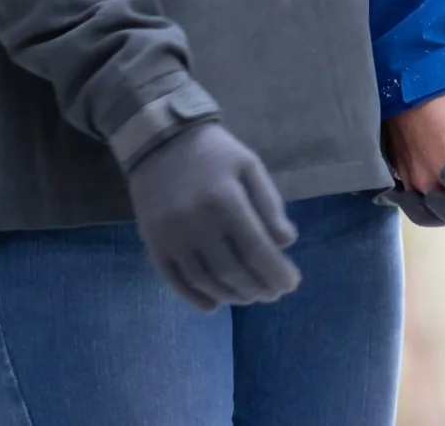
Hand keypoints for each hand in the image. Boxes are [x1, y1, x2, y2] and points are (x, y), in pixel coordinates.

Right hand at [124, 120, 300, 310]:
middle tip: (273, 293)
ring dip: (232, 296)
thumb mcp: (249, 166)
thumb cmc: (214, 153)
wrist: (159, 139)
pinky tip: (214, 304)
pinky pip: (174, 281)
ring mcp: (172, 236)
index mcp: (226, 200)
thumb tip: (286, 243)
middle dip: (259, 288)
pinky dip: (195, 298)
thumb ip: (269, 204)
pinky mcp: (153, 244)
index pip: (257, 250)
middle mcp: (197, 222)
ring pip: (206, 281)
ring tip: (250, 297)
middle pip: (233, 272)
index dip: (277, 272)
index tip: (291, 283)